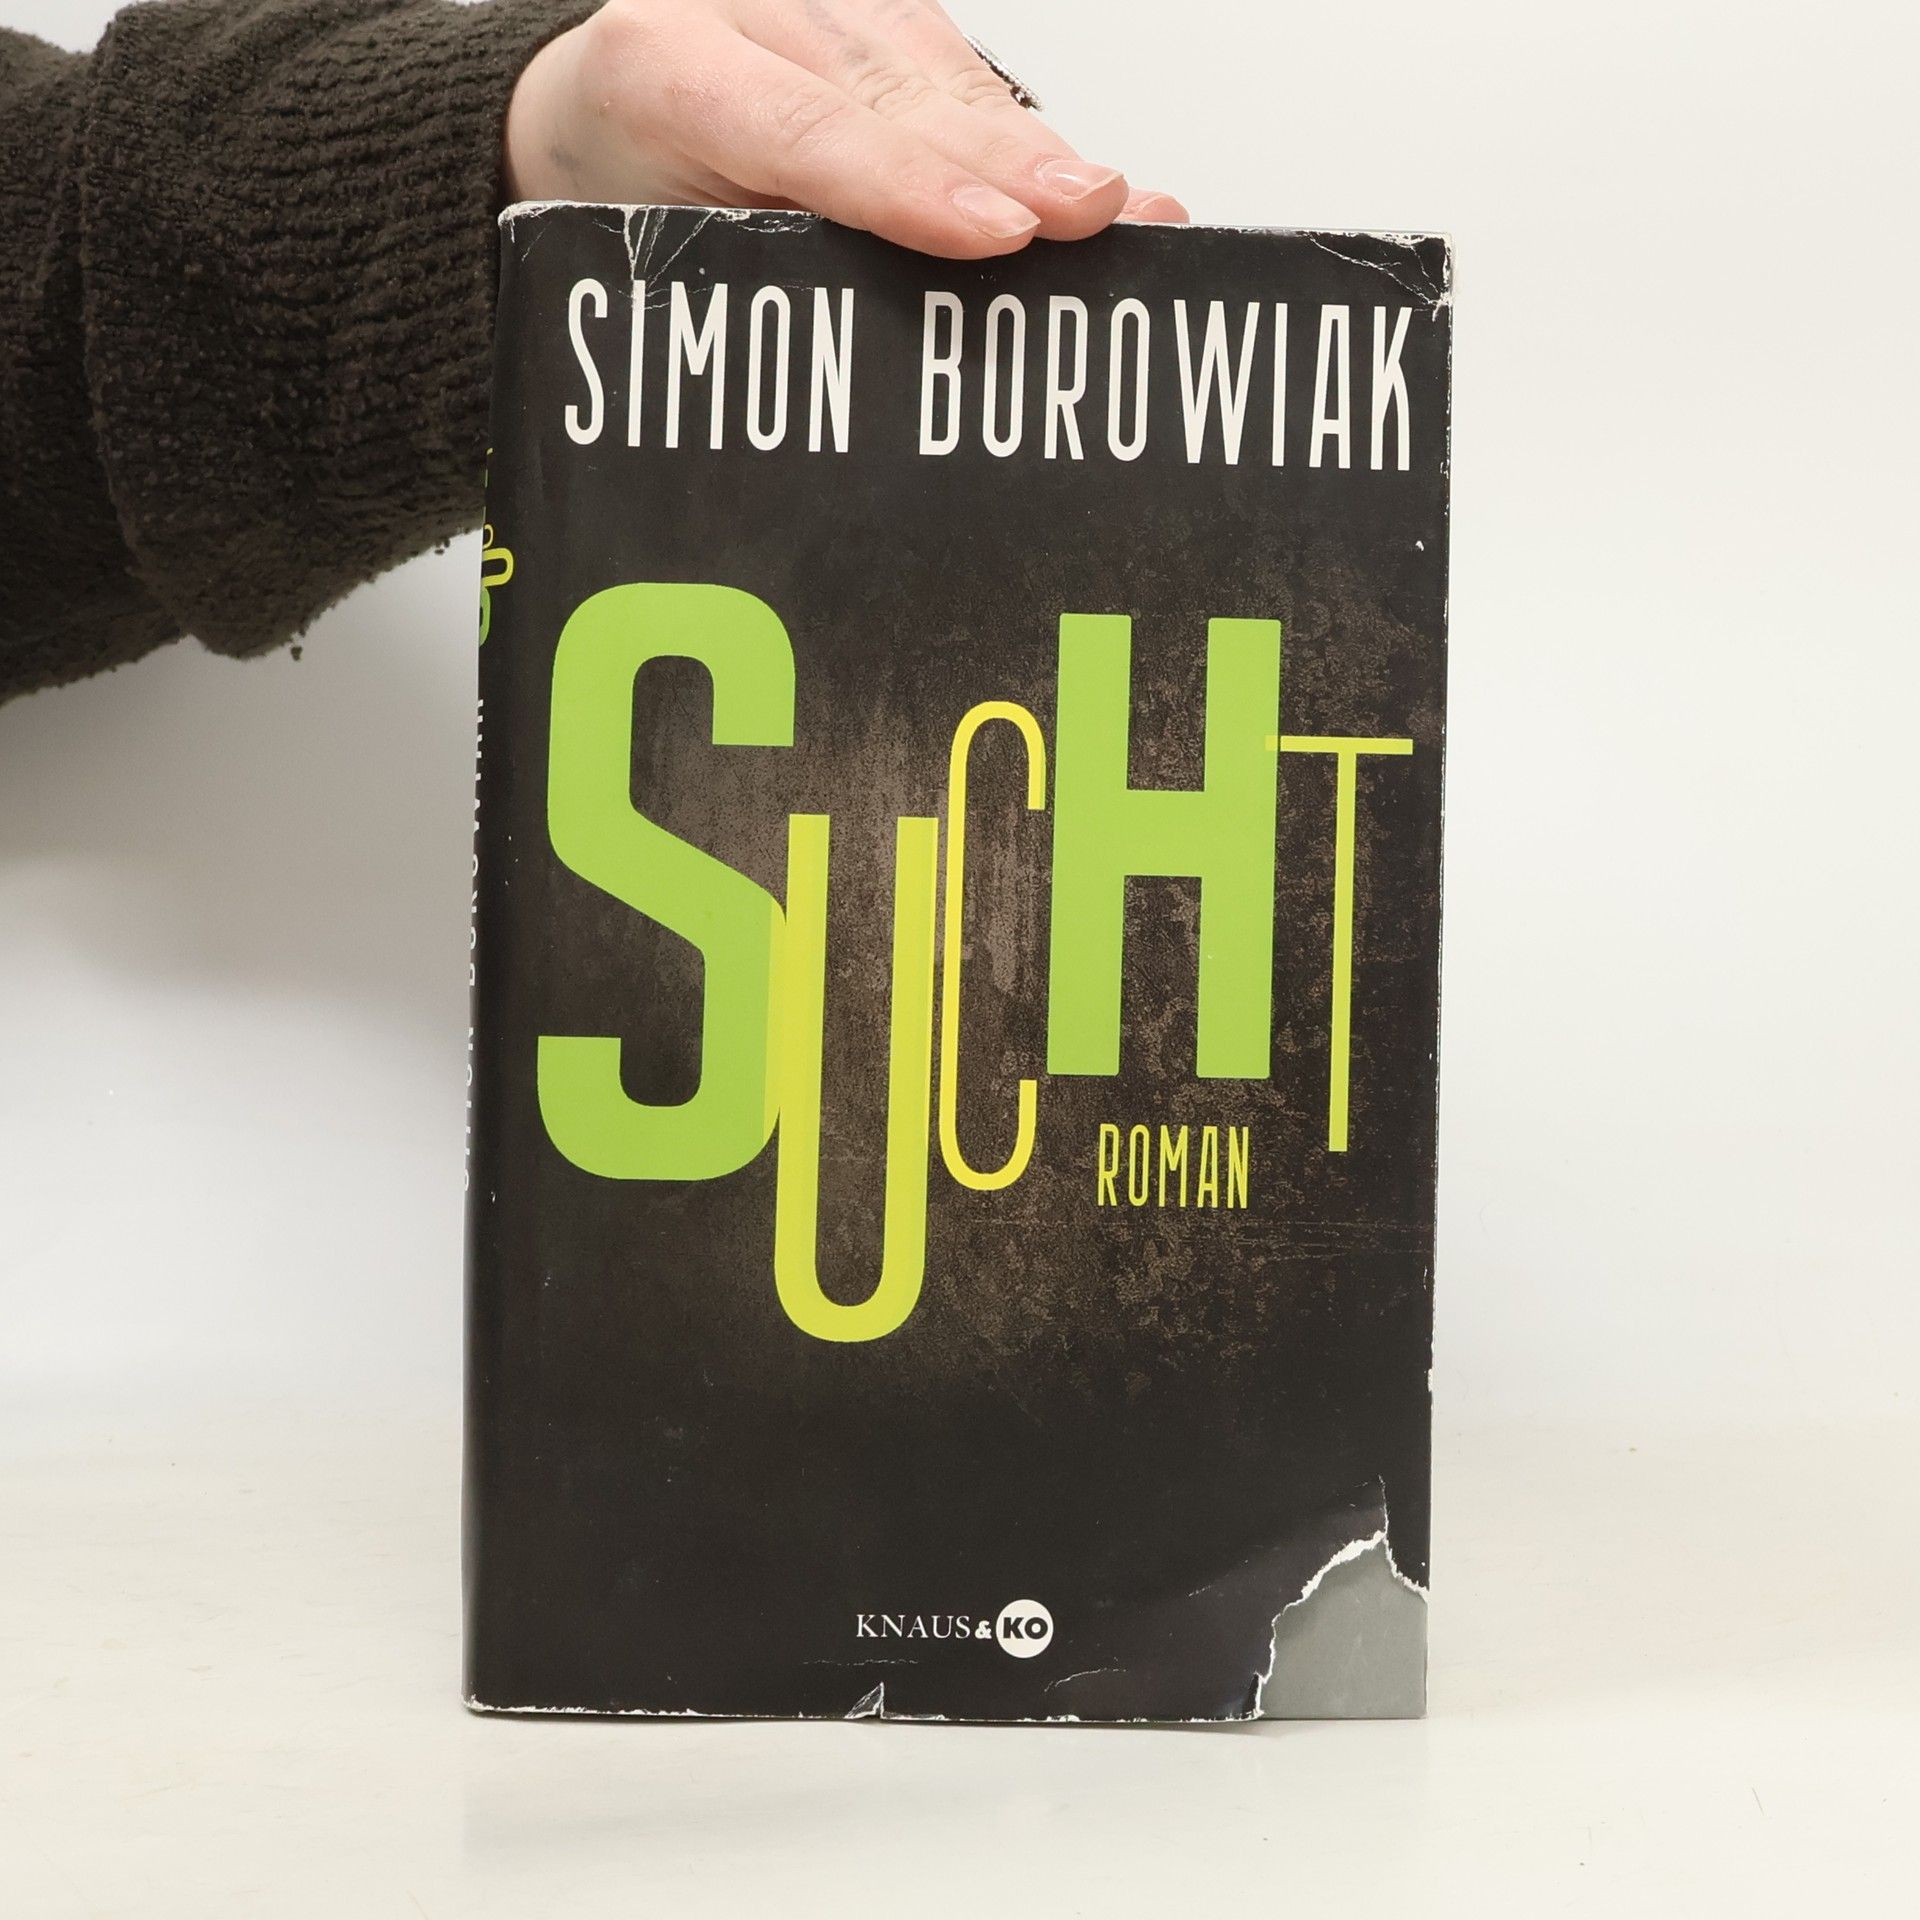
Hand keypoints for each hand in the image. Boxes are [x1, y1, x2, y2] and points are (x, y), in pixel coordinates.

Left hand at [505, 0, 1187, 257]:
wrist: (586, 118)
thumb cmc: (622, 197)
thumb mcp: (653, 253)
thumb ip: (758, 276)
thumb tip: (889, 348)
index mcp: (659, 68)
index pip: (804, 129)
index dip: (909, 185)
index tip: (1000, 234)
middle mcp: (738, 7)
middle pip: (894, 93)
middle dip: (1003, 161)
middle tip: (1091, 214)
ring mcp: (811, 0)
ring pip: (938, 76)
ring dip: (1031, 153)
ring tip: (1115, 209)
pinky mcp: (865, 16)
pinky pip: (951, 74)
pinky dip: (1016, 139)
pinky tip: (1079, 179)